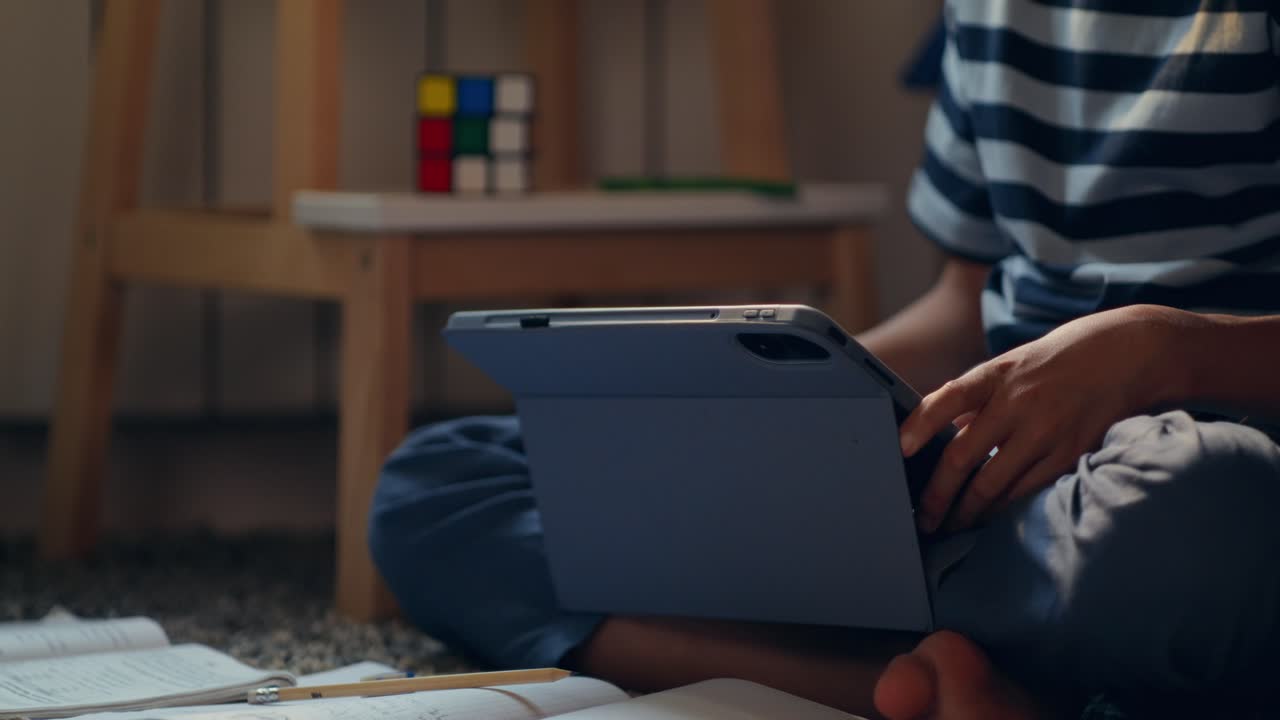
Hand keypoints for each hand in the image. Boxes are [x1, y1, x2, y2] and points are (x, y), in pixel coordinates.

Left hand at [899, 304, 1189, 532]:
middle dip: (936, 495)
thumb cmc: (1057, 359)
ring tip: (948, 526)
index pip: (948, 398)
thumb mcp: (1011, 364)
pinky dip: (1001, 508)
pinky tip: (986, 518)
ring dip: (965, 512)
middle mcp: (1017, 402)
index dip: (921, 423)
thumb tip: (936, 425)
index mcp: (996, 374)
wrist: (1127, 355)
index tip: (900, 448)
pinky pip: (1024, 490)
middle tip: (921, 517)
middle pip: (963, 457)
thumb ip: (974, 395)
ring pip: (992, 484)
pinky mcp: (1068, 454)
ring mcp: (1044, 431)